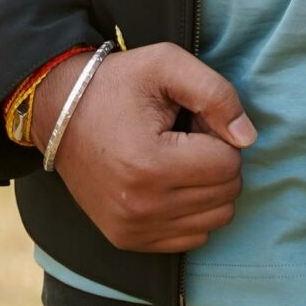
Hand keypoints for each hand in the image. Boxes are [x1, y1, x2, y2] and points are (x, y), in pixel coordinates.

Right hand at [31, 41, 256, 254]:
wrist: (57, 114)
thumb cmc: (116, 84)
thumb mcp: (166, 65)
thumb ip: (216, 93)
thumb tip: (248, 138)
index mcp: (150, 164)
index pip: (229, 163)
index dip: (219, 133)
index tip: (191, 119)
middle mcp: (142, 207)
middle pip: (226, 194)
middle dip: (216, 160)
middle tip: (184, 136)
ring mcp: (134, 230)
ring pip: (216, 220)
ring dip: (208, 187)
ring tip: (176, 158)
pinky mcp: (128, 240)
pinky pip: (192, 238)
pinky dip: (192, 210)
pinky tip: (168, 182)